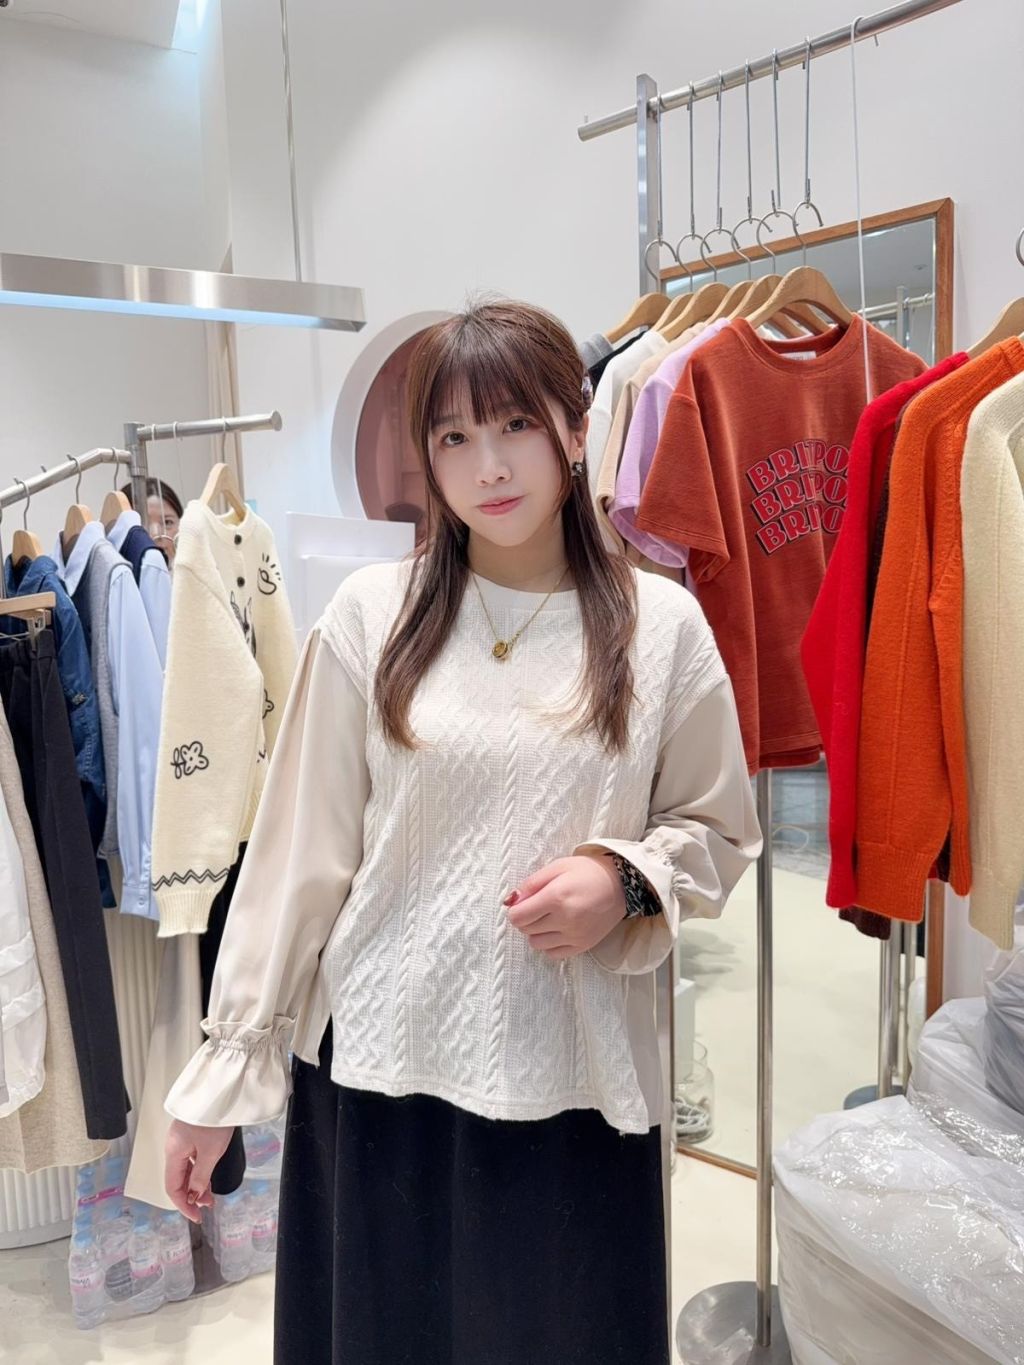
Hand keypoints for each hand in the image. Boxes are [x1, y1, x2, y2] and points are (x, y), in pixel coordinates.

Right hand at [165, 1119, 233, 1222]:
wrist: (220, 1091)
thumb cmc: (214, 1120)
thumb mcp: (211, 1152)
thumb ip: (201, 1176)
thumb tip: (194, 1196)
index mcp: (173, 1153)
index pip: (172, 1187)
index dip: (183, 1205)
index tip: (196, 1216)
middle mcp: (173, 1147)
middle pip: (177, 1179)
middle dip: (190, 1196)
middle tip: (207, 1207)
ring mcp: (181, 1140)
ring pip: (185, 1169)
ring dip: (196, 1184)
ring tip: (210, 1196)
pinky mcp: (190, 1134)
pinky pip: (190, 1159)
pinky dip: (198, 1171)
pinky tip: (208, 1177)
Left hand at [505, 854, 625, 959]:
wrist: (621, 885)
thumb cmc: (587, 872)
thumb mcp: (557, 867)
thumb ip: (531, 883)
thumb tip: (511, 900)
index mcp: (556, 898)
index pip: (518, 917)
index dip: (515, 910)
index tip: (522, 903)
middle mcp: (565, 920)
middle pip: (526, 930)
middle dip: (526, 918)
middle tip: (539, 906)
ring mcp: (575, 936)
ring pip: (536, 944)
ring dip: (537, 932)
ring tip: (549, 918)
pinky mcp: (583, 946)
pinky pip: (552, 953)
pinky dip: (550, 943)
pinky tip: (557, 929)